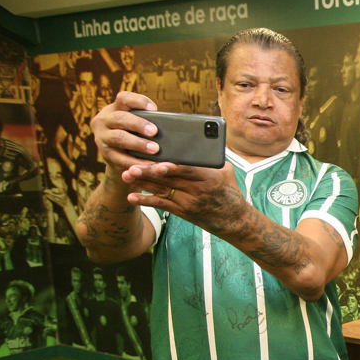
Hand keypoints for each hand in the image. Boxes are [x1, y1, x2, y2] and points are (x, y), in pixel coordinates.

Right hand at [90, 92, 161, 180]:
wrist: (118, 158)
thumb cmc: (133, 134)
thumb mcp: (134, 123)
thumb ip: (147, 120)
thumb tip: (170, 124)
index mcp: (114, 108)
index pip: (123, 98)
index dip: (138, 101)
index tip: (154, 109)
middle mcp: (104, 120)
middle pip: (120, 118)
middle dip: (138, 124)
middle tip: (154, 131)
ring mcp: (102, 138)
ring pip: (118, 138)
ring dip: (137, 143)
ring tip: (154, 149)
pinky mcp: (106, 155)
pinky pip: (121, 159)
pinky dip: (137, 162)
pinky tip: (149, 164)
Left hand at [124, 162, 247, 235]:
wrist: (232, 219)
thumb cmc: (229, 191)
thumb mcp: (227, 171)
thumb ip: (213, 158)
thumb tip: (203, 140)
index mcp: (210, 178)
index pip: (188, 171)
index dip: (172, 168)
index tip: (158, 164)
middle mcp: (197, 191)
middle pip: (170, 180)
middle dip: (149, 173)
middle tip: (132, 166)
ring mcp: (188, 202)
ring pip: (162, 190)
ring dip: (143, 184)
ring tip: (127, 176)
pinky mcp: (182, 211)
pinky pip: (161, 204)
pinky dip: (146, 201)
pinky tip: (132, 197)